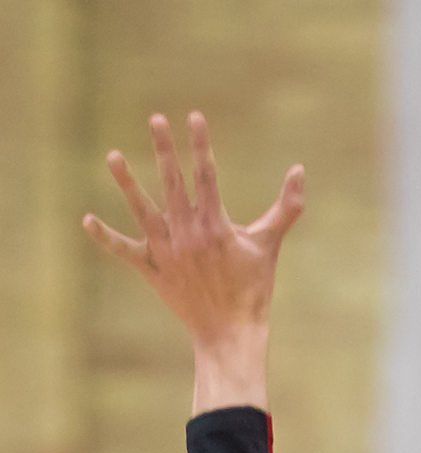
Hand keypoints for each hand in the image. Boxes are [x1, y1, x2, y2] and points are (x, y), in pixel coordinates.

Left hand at [84, 112, 302, 410]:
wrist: (232, 335)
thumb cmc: (253, 290)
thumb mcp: (269, 246)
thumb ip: (286, 208)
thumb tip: (300, 171)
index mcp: (216, 226)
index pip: (207, 176)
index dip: (201, 145)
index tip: (194, 117)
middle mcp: (188, 234)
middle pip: (173, 184)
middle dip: (165, 150)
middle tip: (155, 119)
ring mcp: (167, 252)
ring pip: (143, 210)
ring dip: (127, 183)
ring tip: (113, 155)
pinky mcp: (152, 271)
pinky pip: (125, 251)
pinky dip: (106, 238)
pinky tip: (87, 221)